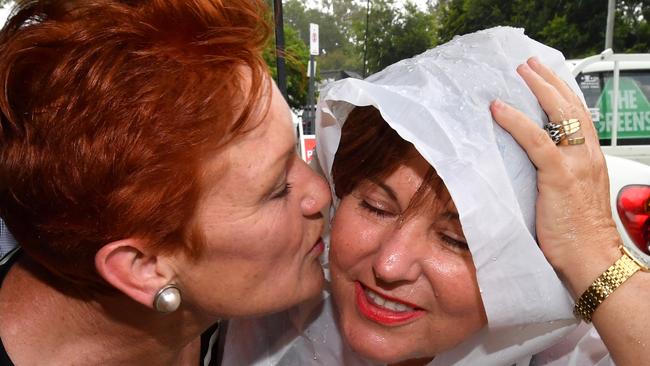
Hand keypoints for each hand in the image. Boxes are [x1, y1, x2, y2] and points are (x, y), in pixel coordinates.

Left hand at [489, 57, 621, 296]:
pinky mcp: (559, 176)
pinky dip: (516, 121)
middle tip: (529, 65)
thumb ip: (556, 179)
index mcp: (590, 160)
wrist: (593, 260)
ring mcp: (576, 164)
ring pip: (559, 114)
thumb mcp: (570, 199)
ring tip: (520, 72)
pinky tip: (499, 108)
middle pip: (571, 107)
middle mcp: (587, 156)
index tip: (546, 80)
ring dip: (537, 89)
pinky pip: (536, 140)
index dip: (562, 95)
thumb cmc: (578, 238)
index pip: (579, 117)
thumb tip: (528, 170)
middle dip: (549, 81)